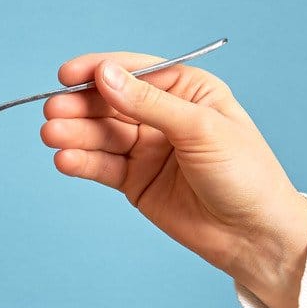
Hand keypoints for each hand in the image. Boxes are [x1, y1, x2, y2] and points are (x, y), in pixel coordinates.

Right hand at [41, 54, 306, 307]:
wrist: (255, 236)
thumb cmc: (245, 174)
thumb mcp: (201, 130)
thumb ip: (149, 104)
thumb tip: (104, 76)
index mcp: (187, 90)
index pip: (134, 72)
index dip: (99, 71)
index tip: (67, 75)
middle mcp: (162, 115)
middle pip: (110, 103)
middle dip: (80, 106)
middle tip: (53, 111)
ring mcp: (147, 149)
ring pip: (101, 135)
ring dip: (74, 134)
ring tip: (52, 136)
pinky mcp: (135, 181)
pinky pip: (102, 166)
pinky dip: (82, 162)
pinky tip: (64, 160)